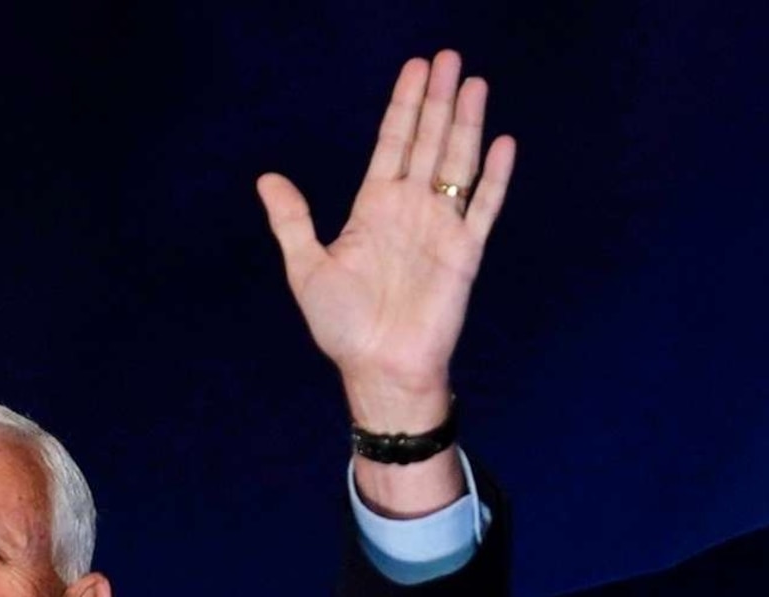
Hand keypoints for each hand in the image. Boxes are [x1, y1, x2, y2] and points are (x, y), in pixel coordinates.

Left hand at [256, 51, 515, 431]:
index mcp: (373, 208)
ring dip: (467, 123)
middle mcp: (410, 209)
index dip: (403, 105)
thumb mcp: (306, 268)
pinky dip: (493, 176)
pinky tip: (501, 142)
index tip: (415, 68)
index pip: (392, 143)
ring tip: (475, 83)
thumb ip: (292, 221)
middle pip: (429, 141)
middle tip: (450, 57)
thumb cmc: (342, 326)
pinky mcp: (465, 252)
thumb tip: (266, 178)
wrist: (378, 367)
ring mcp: (440, 227)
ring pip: (458, 162)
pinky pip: (483, 206)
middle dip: (439, 99)